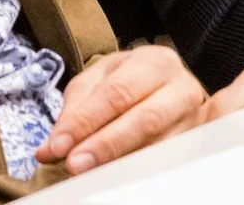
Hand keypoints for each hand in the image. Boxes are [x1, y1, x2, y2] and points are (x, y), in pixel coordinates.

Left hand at [35, 45, 205, 175]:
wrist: (170, 86)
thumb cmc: (129, 81)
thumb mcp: (99, 80)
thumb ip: (74, 109)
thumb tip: (49, 149)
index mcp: (154, 63)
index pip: (117, 93)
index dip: (85, 121)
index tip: (58, 146)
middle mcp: (180, 88)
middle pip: (144, 119)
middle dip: (106, 145)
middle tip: (75, 165)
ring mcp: (192, 119)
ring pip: (159, 145)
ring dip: (121, 164)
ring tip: (90, 176)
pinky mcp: (195, 143)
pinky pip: (167, 161)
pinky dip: (138, 173)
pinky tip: (116, 180)